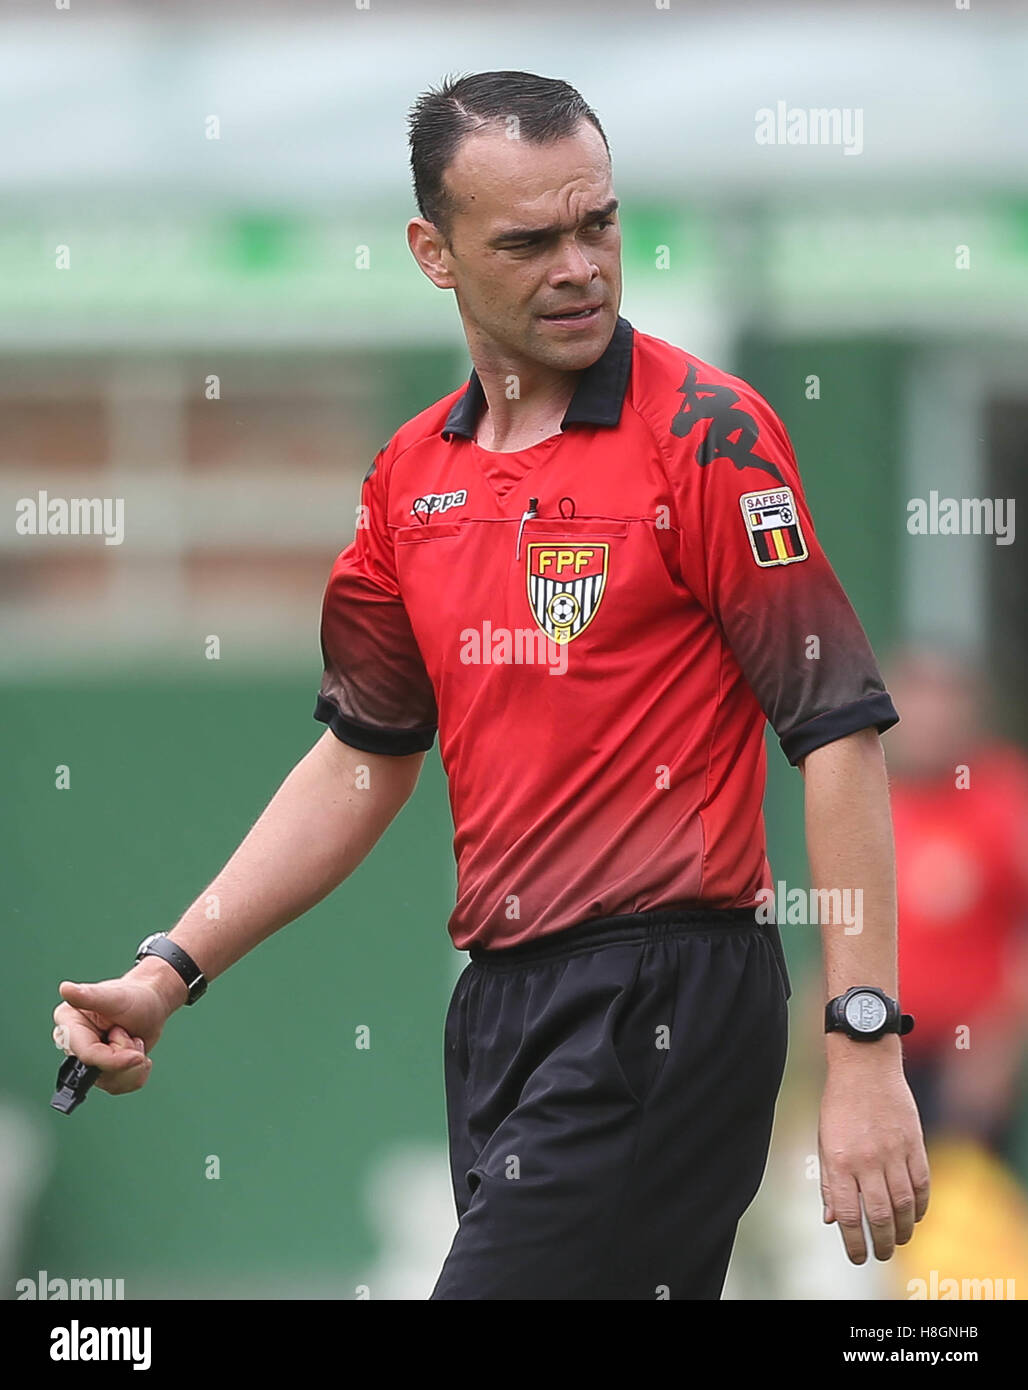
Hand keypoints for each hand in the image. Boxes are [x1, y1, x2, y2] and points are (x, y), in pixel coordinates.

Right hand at [51, 975, 173, 1095]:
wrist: (152, 1005)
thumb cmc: (134, 996)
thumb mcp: (115, 996)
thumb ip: (89, 996)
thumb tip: (65, 988)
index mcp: (69, 1023)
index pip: (87, 1055)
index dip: (114, 1059)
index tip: (137, 1055)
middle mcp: (74, 1044)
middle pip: (99, 1072)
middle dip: (125, 1058)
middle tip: (132, 1035)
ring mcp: (88, 1060)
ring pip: (111, 1083)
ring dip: (133, 1065)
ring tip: (133, 1040)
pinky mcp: (102, 1071)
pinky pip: (119, 1086)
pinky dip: (136, 1073)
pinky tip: (137, 1054)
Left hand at [818, 1059, 929, 1262]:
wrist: (864, 1066)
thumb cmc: (839, 1104)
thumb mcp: (824, 1140)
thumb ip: (830, 1182)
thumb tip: (831, 1219)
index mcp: (839, 1160)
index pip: (849, 1215)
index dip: (854, 1242)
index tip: (858, 1257)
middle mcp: (866, 1160)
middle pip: (879, 1216)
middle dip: (881, 1243)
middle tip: (881, 1255)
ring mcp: (892, 1152)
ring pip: (903, 1205)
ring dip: (903, 1230)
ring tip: (899, 1241)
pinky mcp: (913, 1143)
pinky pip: (921, 1184)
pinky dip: (920, 1205)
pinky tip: (915, 1216)